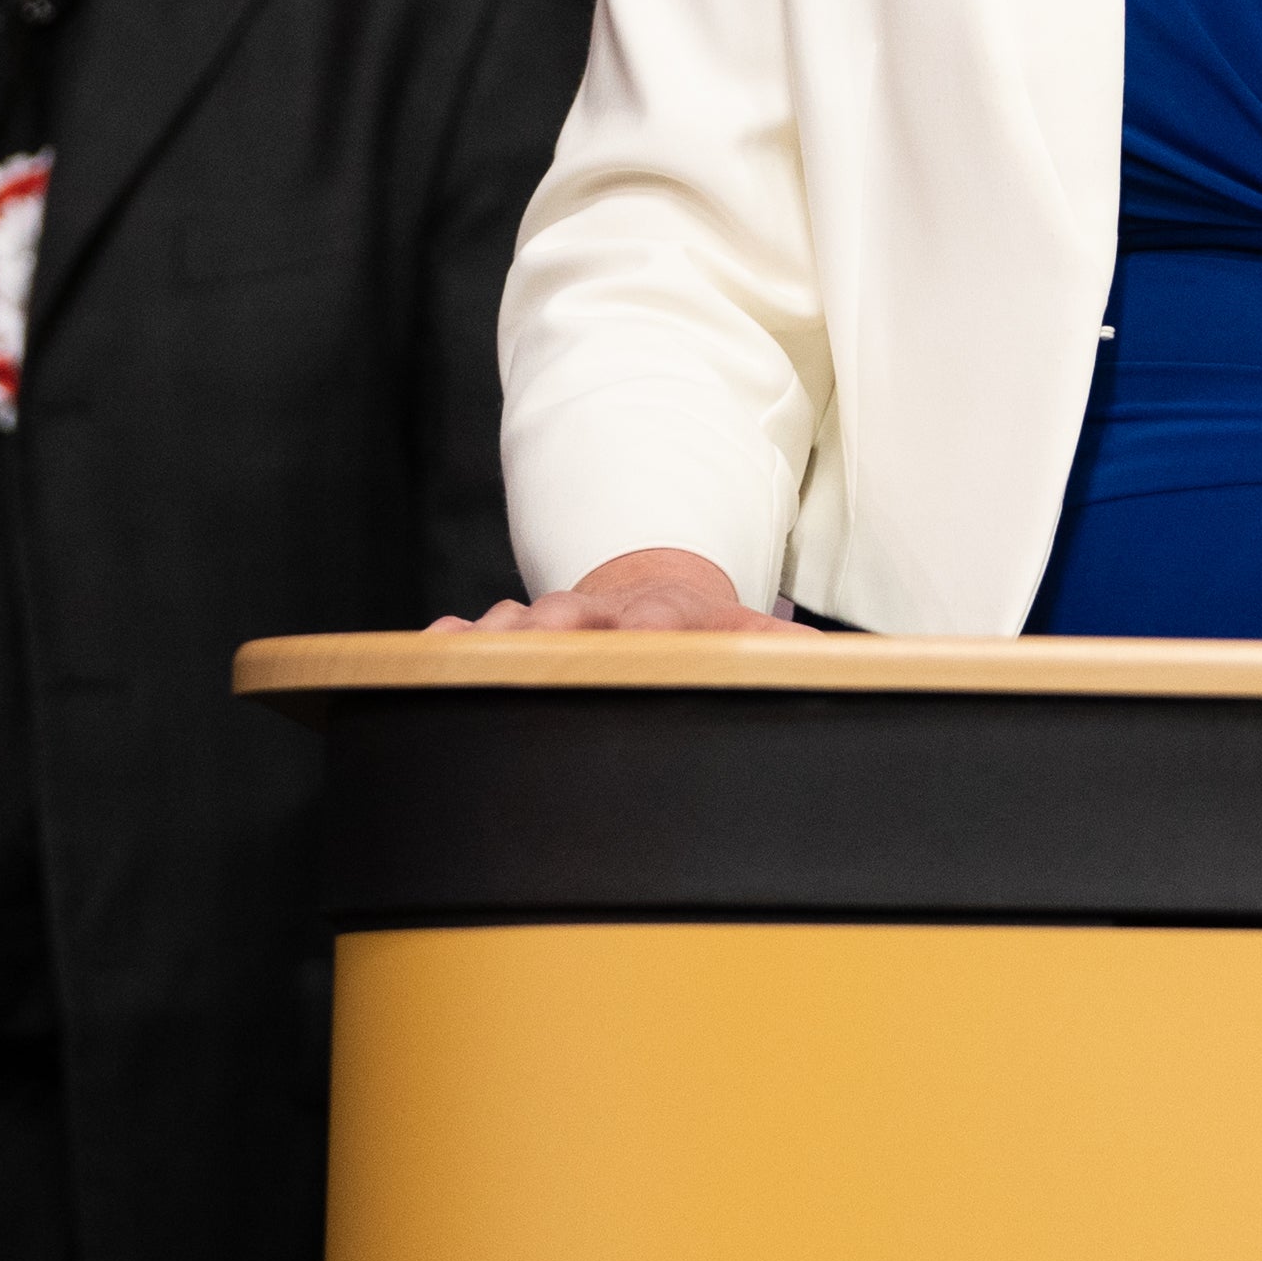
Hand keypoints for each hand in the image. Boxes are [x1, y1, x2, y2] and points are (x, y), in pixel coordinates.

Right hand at [433, 548, 803, 634]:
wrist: (648, 594)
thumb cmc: (698, 633)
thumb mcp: (742, 637)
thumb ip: (777, 652)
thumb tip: (832, 666)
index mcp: (663, 615)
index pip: (656, 618)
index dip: (646, 627)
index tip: (637, 636)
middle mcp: (600, 612)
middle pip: (572, 616)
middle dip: (550, 629)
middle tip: (530, 642)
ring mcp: (552, 620)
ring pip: (515, 624)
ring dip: (492, 639)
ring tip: (464, 655)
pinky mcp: (512, 635)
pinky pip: (475, 635)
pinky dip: (452, 645)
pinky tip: (429, 657)